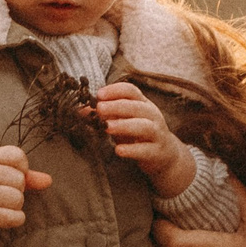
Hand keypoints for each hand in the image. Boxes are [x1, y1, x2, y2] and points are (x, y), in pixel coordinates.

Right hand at [0, 144, 49, 234]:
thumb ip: (26, 175)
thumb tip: (48, 181)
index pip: (18, 156)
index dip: (21, 169)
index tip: (8, 176)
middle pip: (20, 181)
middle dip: (17, 190)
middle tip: (1, 193)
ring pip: (17, 199)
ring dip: (15, 206)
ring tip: (1, 205)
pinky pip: (12, 217)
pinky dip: (16, 219)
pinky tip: (7, 217)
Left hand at [96, 82, 194, 198]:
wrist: (165, 156)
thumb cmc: (139, 135)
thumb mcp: (122, 122)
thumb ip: (104, 116)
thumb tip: (80, 111)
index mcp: (142, 104)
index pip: (131, 91)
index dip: (115, 90)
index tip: (98, 94)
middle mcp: (152, 115)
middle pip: (136, 106)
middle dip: (117, 106)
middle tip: (99, 109)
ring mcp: (157, 134)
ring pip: (143, 126)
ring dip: (124, 125)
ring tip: (107, 128)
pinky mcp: (157, 152)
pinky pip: (145, 150)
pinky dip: (132, 150)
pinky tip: (118, 150)